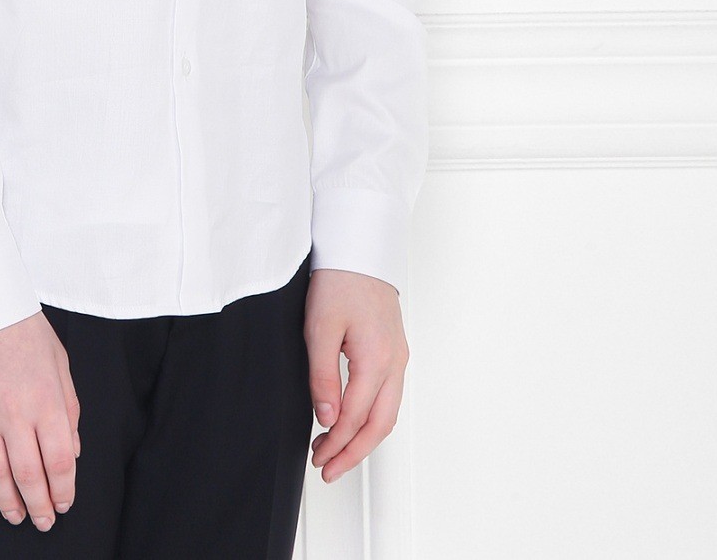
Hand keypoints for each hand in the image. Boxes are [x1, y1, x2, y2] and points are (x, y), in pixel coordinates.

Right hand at [0, 309, 80, 529]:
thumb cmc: (20, 326)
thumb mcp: (58, 361)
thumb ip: (68, 407)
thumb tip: (72, 450)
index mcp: (46, 398)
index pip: (60, 460)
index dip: (64, 489)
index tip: (65, 502)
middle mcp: (14, 411)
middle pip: (29, 475)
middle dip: (39, 505)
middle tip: (43, 520)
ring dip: (7, 501)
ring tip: (16, 514)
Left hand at [304, 267, 408, 483]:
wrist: (359, 247)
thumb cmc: (339, 279)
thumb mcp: (319, 327)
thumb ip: (323, 376)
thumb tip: (326, 418)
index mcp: (377, 358)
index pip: (355, 417)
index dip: (336, 443)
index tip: (317, 458)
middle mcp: (394, 361)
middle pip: (379, 424)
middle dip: (354, 452)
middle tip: (328, 469)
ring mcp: (398, 356)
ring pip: (387, 413)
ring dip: (363, 438)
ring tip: (335, 451)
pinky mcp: (395, 350)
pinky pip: (389, 395)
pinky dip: (371, 417)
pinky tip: (352, 421)